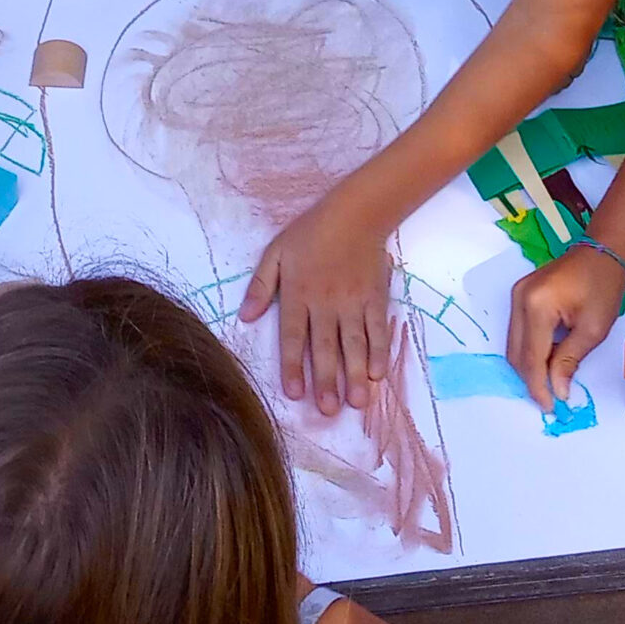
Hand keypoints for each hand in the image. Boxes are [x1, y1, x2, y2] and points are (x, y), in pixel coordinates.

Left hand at [239, 193, 393, 414]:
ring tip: (357, 401)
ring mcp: (353, 301)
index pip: (293, 336)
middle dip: (326, 380)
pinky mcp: (375, 298)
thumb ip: (261, 286)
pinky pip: (378, 328)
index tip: (295, 393)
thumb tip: (245, 317)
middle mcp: (326, 302)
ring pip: (353, 343)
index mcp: (298, 294)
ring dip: (355, 373)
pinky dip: (379, 351)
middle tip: (329, 410)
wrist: (355, 213)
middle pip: (325, 346)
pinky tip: (378, 372)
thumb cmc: (311, 233)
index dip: (292, 366)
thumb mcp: (276, 252)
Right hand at [507, 244, 624, 408]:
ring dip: (530, 367)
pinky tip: (547, 360)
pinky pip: (518, 331)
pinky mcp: (519, 295)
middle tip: (551, 399)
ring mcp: (516, 296)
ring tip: (551, 382)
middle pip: (516, 353)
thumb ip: (569, 361)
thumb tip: (557, 391)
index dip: (539, 387)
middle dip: (532, 380)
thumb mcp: (592, 329)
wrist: (601, 253)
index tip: (551, 407)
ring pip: (514, 345)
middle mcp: (519, 300)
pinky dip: (530, 351)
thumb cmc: (603, 287)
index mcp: (537, 307)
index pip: (531, 358)